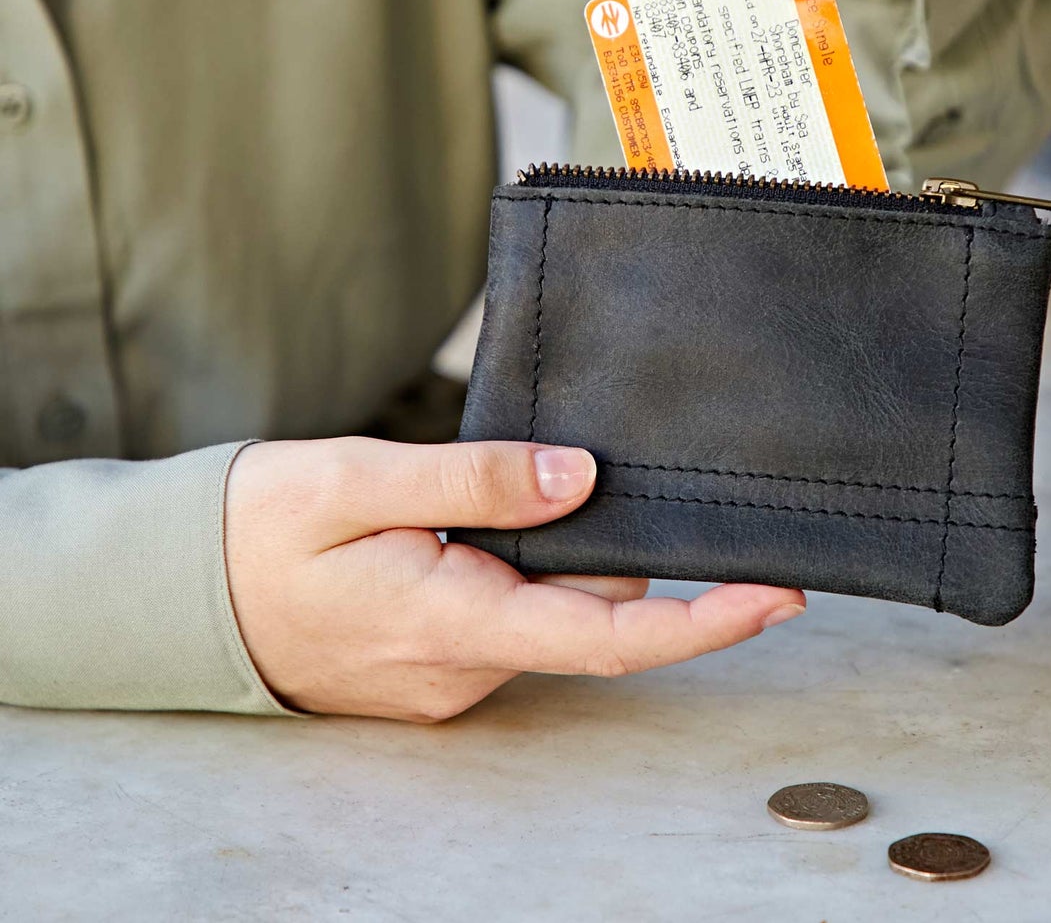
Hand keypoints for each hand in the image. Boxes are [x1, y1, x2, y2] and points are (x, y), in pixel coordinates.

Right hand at [224, 437, 805, 720]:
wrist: (177, 590)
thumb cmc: (259, 530)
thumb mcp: (360, 483)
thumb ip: (477, 481)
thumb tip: (584, 477)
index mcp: (454, 625)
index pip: (610, 638)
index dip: (704, 621)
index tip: (777, 593)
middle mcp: (464, 666)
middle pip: (592, 614)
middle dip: (642, 557)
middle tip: (676, 486)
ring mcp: (449, 670)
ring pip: (553, 610)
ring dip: (582, 556)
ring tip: (587, 485)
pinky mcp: (436, 655)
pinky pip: (514, 613)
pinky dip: (541, 568)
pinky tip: (534, 515)